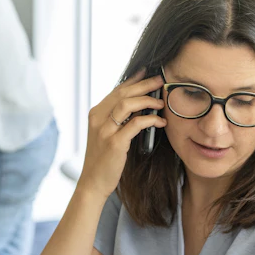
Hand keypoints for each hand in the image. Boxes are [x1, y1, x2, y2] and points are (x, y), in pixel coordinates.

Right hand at [78, 70, 165, 200]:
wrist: (93, 182)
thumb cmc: (104, 159)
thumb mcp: (106, 135)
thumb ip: (117, 120)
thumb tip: (139, 106)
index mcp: (96, 114)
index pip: (116, 90)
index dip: (133, 79)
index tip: (147, 72)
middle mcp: (98, 119)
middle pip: (123, 93)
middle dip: (143, 84)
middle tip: (160, 80)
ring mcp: (105, 130)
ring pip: (127, 104)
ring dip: (147, 99)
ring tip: (162, 100)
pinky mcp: (114, 143)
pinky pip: (135, 124)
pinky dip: (150, 119)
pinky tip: (160, 122)